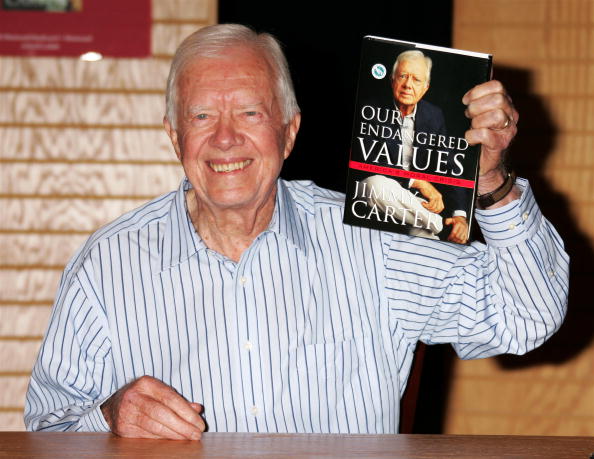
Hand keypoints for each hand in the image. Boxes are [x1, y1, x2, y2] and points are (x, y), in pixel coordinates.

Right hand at [101, 375, 204, 439]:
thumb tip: (198, 409)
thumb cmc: (144, 396)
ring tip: (188, 438)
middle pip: (162, 413)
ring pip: (154, 427)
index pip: (170, 398)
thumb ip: (179, 399)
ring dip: (174, 435)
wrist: (114, 404)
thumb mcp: (160, 391)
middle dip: (183, 426)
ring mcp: (126, 414)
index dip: (187, 412)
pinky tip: (173, 441)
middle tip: (197, 434)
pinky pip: (147, 436)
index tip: (199, 423)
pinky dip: (162, 439)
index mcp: (146, 383)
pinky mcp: (123, 429)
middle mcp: (134, 397)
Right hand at [411, 180, 443, 213]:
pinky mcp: (432, 197)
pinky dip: (426, 206)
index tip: (431, 210)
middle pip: (438, 209)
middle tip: (427, 208)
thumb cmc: (425, 190)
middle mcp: (439, 197)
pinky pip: (430, 205)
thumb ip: (432, 202)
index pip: (441, 207)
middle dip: (432, 211)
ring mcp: (436, 197)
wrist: (422, 184)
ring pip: (434, 208)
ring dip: (428, 208)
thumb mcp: (430, 196)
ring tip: (424, 205)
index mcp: (439, 197)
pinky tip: (423, 203)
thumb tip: (431, 208)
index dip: (436, 211)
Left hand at [444, 216, 468, 243]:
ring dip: (457, 241)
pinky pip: (465, 239)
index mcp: (458, 224)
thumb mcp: (451, 219)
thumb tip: (446, 223)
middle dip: (453, 239)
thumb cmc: (456, 220)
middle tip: (450, 240)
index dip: (451, 236)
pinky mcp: (467, 233)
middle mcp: (463, 227)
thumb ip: (448, 220)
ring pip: (461, 238)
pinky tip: (458, 242)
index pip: (454, 232)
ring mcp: (465, 231)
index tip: (448, 238)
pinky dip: (461, 242)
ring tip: (453, 241)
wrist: (462, 219)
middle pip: (458, 236)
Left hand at [463, 80, 519, 205]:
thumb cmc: (478, 137)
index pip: (497, 86)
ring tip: (472, 128)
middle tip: (469, 117)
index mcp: (505, 103)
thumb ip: (476, 102)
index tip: (466, 100)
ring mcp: (508, 130)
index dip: (478, 91)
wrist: (484, 164)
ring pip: (496, 115)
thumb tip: (464, 91)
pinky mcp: (500, 144)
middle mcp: (510, 115)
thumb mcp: (477, 116)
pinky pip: (486, 134)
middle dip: (477, 107)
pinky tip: (470, 140)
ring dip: (477, 122)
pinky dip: (473, 136)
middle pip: (498, 99)